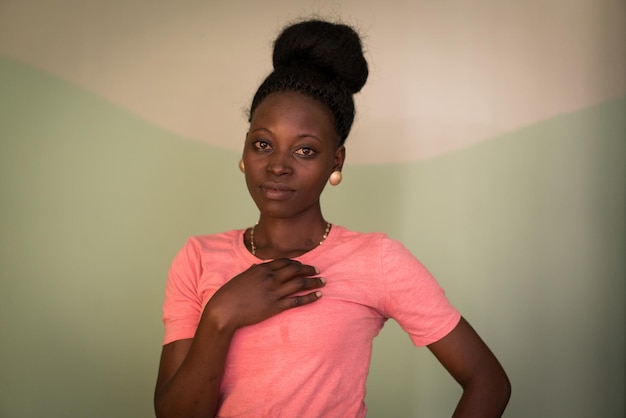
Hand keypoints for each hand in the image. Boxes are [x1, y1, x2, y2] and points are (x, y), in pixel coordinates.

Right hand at [203, 258, 323, 330]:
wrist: (224, 310)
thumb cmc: (229, 294)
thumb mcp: (242, 277)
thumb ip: (254, 272)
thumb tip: (260, 267)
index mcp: (262, 269)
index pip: (285, 262)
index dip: (297, 263)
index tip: (304, 265)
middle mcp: (270, 278)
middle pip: (295, 270)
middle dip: (309, 269)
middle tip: (318, 271)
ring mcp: (274, 292)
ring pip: (299, 283)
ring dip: (314, 282)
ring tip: (323, 282)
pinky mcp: (275, 306)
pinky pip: (297, 300)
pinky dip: (309, 297)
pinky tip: (318, 295)